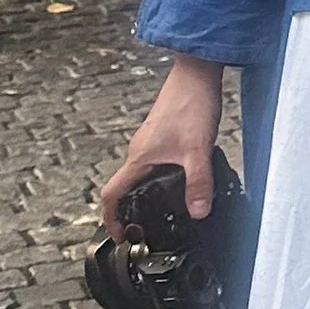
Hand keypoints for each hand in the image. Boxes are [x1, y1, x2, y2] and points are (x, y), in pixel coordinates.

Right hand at [101, 57, 223, 232]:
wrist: (198, 73)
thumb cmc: (190, 104)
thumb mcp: (197, 150)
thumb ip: (198, 183)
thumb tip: (198, 212)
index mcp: (139, 158)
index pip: (112, 194)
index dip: (111, 218)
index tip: (120, 235)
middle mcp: (140, 151)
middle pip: (125, 187)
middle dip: (130, 211)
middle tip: (144, 229)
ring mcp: (151, 143)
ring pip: (141, 175)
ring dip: (146, 195)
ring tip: (163, 212)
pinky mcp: (164, 135)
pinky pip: (156, 164)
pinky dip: (162, 179)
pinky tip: (182, 181)